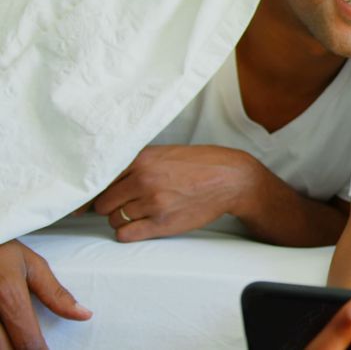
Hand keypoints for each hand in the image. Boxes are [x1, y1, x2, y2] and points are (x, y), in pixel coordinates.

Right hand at [0, 240, 92, 348]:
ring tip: (20, 341)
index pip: (27, 340)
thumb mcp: (31, 264)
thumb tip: (84, 315)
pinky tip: (6, 336)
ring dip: (7, 346)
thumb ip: (55, 293)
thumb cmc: (0, 248)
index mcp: (8, 296)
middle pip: (4, 349)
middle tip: (34, 346)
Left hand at [93, 145, 258, 241]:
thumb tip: (104, 179)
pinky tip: (140, 226)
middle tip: (124, 205)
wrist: (231, 179)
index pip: (99, 179)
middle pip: (102, 202)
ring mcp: (153, 202)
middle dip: (109, 206)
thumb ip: (135, 164)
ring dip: (121, 219)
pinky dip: (128, 233)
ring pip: (114, 219)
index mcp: (141, 159)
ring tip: (140, 213)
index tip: (82, 203)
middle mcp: (143, 180)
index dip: (89, 193)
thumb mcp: (164, 153)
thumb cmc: (199, 164)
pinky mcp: (162, 223)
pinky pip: (126, 234)